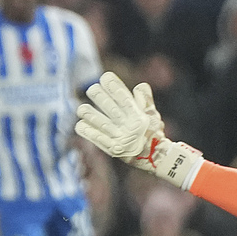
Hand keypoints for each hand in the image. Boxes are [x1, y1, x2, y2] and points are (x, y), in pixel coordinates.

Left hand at [76, 72, 202, 188]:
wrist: (156, 159)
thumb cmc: (152, 134)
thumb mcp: (152, 116)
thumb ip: (145, 100)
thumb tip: (140, 85)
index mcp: (139, 116)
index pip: (124, 97)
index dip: (114, 86)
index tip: (105, 77)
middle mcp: (129, 126)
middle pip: (110, 107)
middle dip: (99, 96)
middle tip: (92, 89)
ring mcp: (120, 138)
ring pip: (101, 122)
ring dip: (89, 114)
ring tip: (82, 109)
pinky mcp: (113, 150)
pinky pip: (97, 139)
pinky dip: (88, 131)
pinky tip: (80, 125)